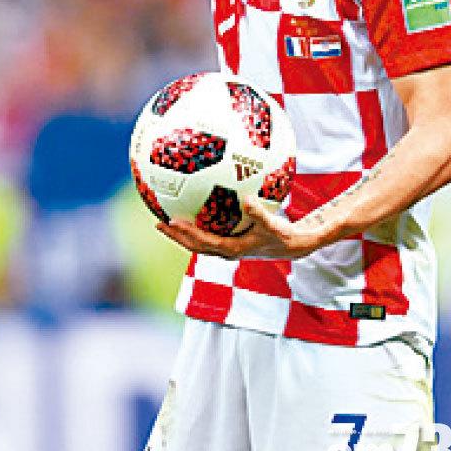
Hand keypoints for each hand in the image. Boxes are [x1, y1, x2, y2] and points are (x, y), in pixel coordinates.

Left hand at [156, 195, 325, 260]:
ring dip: (181, 233)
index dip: (187, 234)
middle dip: (176, 236)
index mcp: (232, 248)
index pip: (204, 242)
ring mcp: (226, 248)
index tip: (172, 222)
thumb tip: (247, 200)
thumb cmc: (282, 235)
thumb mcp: (273, 225)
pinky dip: (196, 225)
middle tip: (158, 223)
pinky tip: (189, 209)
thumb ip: (260, 214)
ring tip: (164, 218)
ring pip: (198, 242)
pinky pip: (208, 234)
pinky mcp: (229, 241)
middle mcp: (226, 250)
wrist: (292, 247)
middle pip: (194, 245)